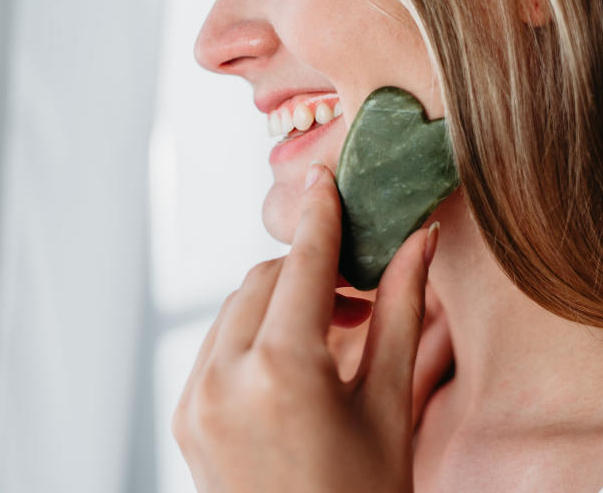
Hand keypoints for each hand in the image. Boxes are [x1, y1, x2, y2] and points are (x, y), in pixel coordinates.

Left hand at [172, 163, 446, 492]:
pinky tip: (296, 363)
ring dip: (280, 303)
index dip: (320, 219)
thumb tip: (417, 244)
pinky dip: (254, 338)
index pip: (301, 266)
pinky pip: (218, 349)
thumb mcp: (390, 408)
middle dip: (308, 273)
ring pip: (236, 312)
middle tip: (359, 295)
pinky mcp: (185, 419)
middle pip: (263, 281)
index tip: (326, 182)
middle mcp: (224, 379)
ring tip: (334, 334)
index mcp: (282, 372)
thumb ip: (401, 315)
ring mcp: (195, 401)